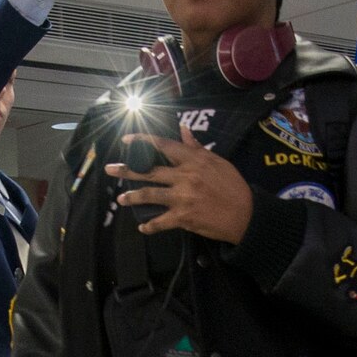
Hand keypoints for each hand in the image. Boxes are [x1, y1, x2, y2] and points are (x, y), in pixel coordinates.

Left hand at [106, 121, 254, 241]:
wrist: (246, 215)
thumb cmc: (234, 187)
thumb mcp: (218, 162)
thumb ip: (197, 147)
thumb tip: (183, 129)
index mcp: (194, 160)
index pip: (163, 146)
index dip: (142, 142)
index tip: (127, 141)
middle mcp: (185, 177)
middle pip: (149, 171)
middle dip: (126, 170)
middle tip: (109, 169)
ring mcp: (182, 198)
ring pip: (149, 195)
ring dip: (132, 197)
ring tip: (121, 198)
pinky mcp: (183, 217)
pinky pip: (160, 222)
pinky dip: (150, 226)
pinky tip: (142, 227)